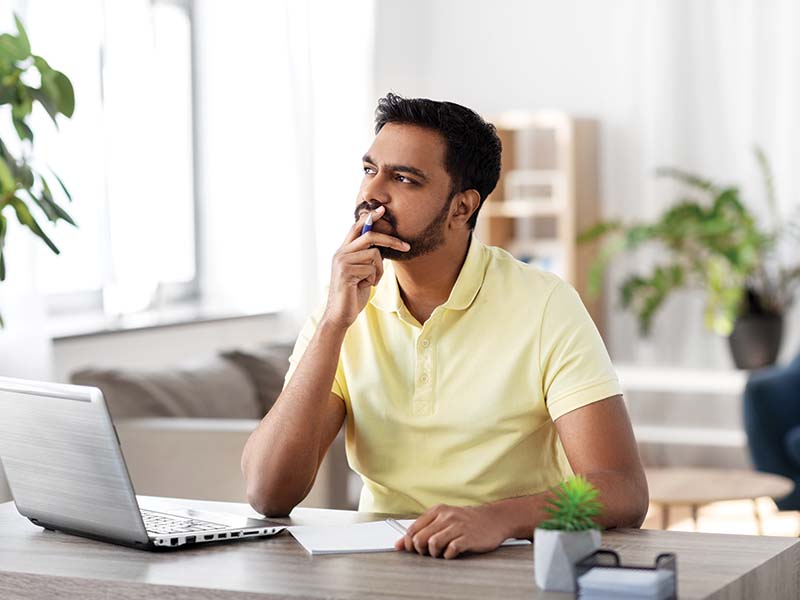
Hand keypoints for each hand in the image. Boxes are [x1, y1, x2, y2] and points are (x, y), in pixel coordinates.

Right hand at [322, 206, 409, 329]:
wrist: (340, 315)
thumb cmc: (353, 294)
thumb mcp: (362, 273)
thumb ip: (367, 258)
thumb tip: (382, 247)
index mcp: (343, 251)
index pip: (356, 228)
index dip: (370, 218)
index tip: (382, 209)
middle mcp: (340, 253)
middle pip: (369, 236)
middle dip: (390, 240)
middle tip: (406, 246)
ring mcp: (342, 262)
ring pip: (374, 255)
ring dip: (378, 271)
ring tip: (371, 282)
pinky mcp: (346, 272)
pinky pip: (371, 268)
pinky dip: (374, 279)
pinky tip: (366, 286)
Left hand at [393, 503, 509, 558]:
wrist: (493, 519)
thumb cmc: (466, 521)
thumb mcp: (443, 519)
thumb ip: (422, 529)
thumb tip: (399, 545)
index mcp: (437, 511)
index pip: (412, 528)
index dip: (409, 543)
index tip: (412, 549)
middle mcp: (446, 516)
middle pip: (420, 538)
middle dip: (420, 550)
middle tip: (428, 552)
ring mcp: (457, 526)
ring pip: (433, 543)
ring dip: (434, 553)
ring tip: (441, 552)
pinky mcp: (468, 537)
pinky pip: (450, 550)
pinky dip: (448, 555)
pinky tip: (452, 553)